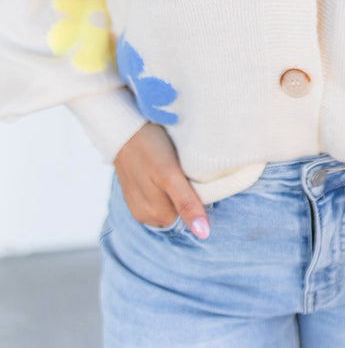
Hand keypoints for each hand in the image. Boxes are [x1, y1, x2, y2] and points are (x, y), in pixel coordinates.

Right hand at [113, 122, 210, 238]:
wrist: (123, 127)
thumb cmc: (149, 147)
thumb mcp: (170, 175)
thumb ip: (186, 204)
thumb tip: (203, 234)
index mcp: (155, 216)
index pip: (189, 217)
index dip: (196, 198)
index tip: (192, 178)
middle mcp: (145, 216)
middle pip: (179, 211)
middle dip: (185, 194)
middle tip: (182, 170)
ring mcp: (138, 204)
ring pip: (169, 203)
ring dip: (175, 189)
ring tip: (171, 168)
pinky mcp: (135, 192)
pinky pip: (158, 195)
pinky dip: (164, 184)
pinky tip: (161, 168)